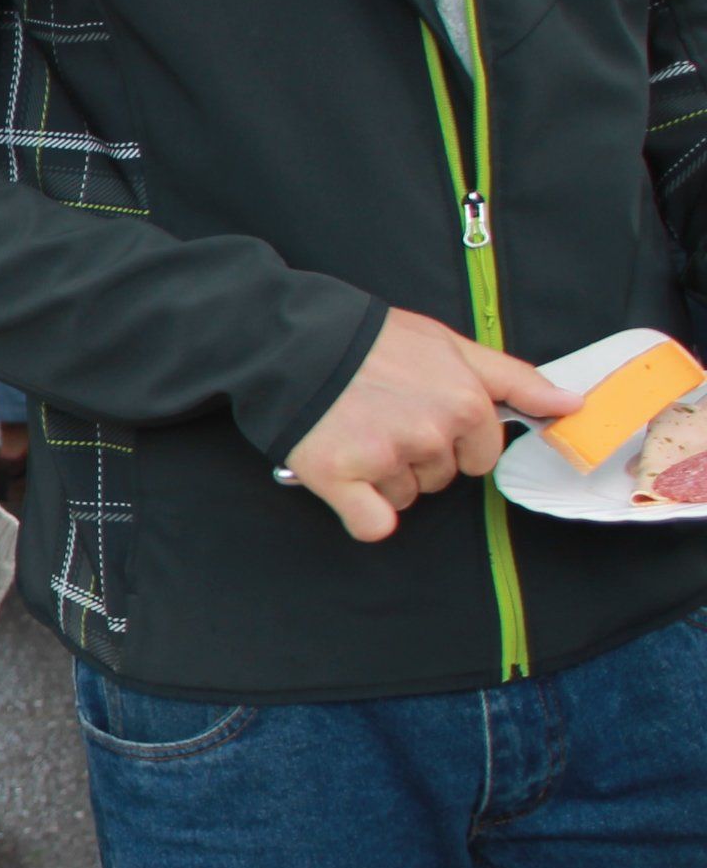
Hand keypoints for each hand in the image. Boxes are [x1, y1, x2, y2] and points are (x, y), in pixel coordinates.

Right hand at [283, 309, 580, 541]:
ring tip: (356, 436)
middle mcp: (432, 435)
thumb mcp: (451, 345)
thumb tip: (572, 405)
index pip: (481, 457)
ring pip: (406, 498)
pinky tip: (348, 482)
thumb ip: (514, 379)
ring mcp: (387, 459)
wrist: (295, 343)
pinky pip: (373, 524)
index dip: (453, 441)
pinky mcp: (343, 479)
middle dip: (417, 459)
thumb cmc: (373, 342)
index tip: (419, 417)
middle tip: (381, 421)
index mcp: (465, 404)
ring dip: (384, 479)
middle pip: (442, 479)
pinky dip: (363, 512)